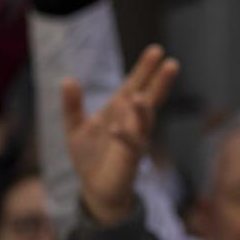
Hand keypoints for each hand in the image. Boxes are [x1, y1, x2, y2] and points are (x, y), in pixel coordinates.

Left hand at [61, 43, 178, 223]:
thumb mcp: (75, 128)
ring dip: (142, 110)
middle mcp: (131, 122)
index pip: (134, 85)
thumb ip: (72, 105)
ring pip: (144, 122)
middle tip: (171, 63)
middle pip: (149, 98)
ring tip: (139, 97)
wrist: (94, 189)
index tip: (156, 50)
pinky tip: (115, 128)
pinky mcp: (130, 158)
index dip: (144, 69)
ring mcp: (134, 139)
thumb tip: (68, 79)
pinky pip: (131, 146)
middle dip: (159, 82)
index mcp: (119, 111)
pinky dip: (124, 136)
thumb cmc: (90, 157)